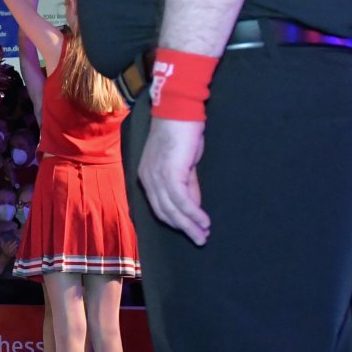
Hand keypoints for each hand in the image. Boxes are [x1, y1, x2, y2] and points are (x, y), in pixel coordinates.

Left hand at [137, 117, 210, 244]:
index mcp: (147, 176)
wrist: (179, 111)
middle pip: (164, 212)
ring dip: (190, 225)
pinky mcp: (169, 173)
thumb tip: (193, 206)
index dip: (175, 221)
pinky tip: (204, 221)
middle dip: (183, 228)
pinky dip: (193, 213)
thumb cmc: (181, 133)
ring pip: (172, 209)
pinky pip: (181, 200)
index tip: (190, 231)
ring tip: (203, 235)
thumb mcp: (183, 164)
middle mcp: (147, 178)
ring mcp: (156, 176)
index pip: (159, 206)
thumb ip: (187, 185)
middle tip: (200, 240)